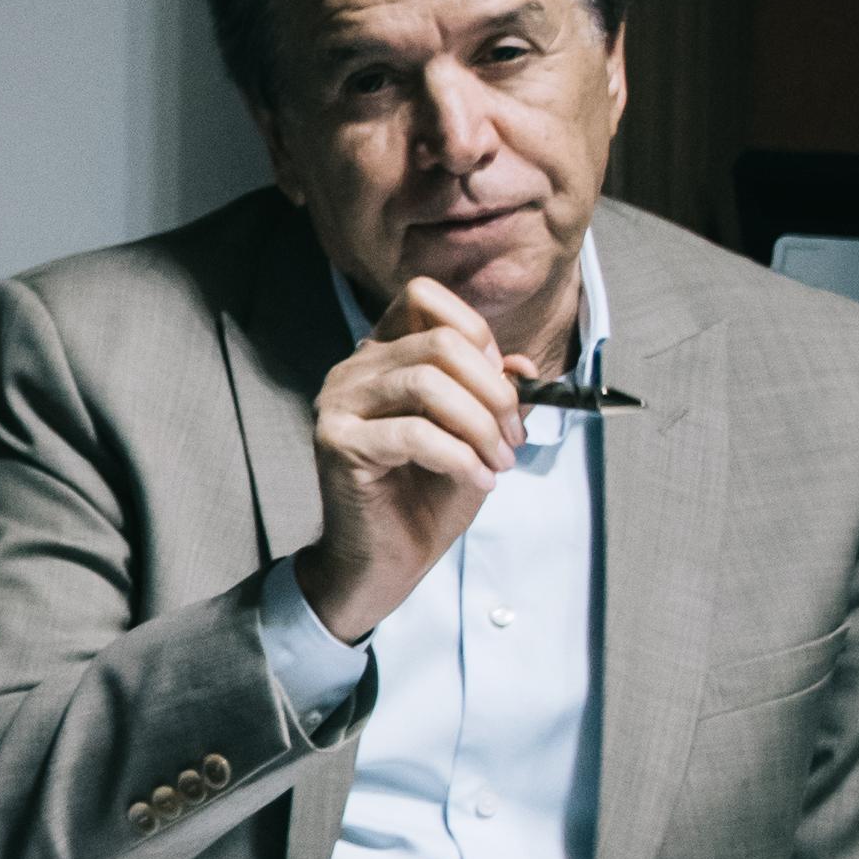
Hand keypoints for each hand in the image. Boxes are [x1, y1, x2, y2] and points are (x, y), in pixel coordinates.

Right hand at [294, 274, 524, 645]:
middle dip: (493, 390)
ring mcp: (338, 404)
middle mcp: (353, 371)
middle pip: (438, 343)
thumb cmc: (427, 498)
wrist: (388, 560)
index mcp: (382, 357)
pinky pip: (412, 433)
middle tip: (512, 438)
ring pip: (425, 382)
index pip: (422, 298)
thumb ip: (496, 395)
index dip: (476, 332)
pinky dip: (459, 457)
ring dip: (480, 426)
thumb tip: (521, 366)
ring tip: (498, 462)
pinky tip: (476, 480)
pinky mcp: (337, 443)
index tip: (503, 383)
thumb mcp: (479, 436)